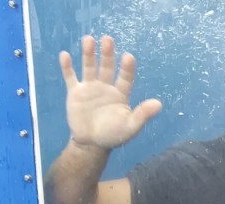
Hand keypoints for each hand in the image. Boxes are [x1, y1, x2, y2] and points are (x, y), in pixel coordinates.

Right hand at [59, 35, 161, 149]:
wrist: (92, 143)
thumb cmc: (114, 135)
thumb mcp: (131, 126)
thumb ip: (143, 114)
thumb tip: (159, 104)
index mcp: (121, 94)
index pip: (126, 78)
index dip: (127, 68)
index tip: (128, 57)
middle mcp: (106, 87)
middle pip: (107, 67)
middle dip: (108, 54)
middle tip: (107, 39)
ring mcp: (90, 88)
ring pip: (90, 67)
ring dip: (89, 54)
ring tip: (88, 39)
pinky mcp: (75, 93)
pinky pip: (71, 77)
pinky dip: (67, 67)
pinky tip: (65, 55)